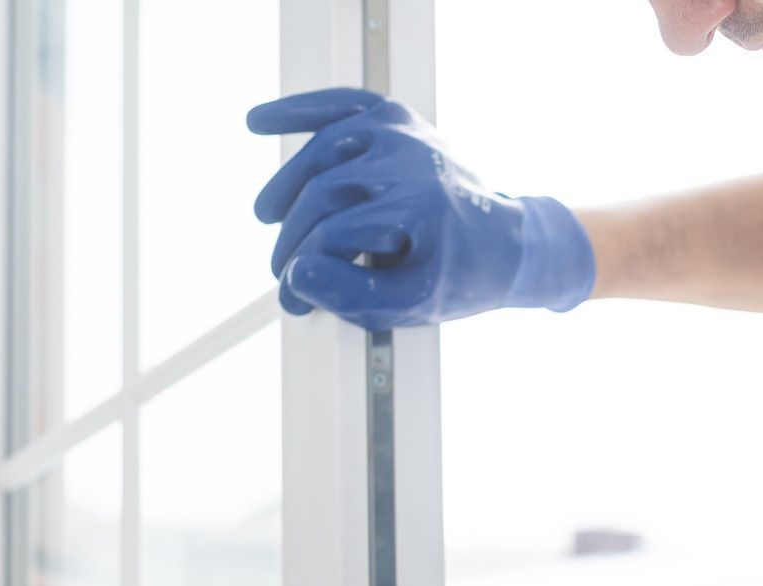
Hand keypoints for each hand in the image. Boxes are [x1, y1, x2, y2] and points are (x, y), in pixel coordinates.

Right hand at [246, 88, 594, 329]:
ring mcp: (402, 132)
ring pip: (322, 154)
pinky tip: (257, 123)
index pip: (333, 235)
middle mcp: (409, 159)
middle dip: (294, 240)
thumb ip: (352, 296)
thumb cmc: (459, 276)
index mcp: (417, 205)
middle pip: (322, 195)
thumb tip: (298, 277)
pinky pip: (338, 105)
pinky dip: (297, 111)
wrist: (504, 243)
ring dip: (288, 186)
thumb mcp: (412, 303)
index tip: (292, 298)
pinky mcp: (396, 117)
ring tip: (267, 216)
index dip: (303, 272)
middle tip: (282, 274)